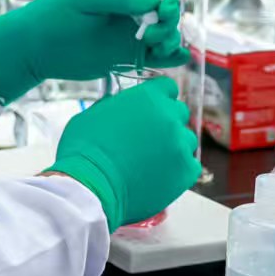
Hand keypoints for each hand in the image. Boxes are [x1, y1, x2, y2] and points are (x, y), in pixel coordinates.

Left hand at [0, 0, 184, 102]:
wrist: (34, 48)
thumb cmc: (55, 14)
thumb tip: (155, 2)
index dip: (168, 1)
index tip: (163, 14)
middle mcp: (132, 9)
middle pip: (168, 13)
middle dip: (169, 23)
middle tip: (153, 36)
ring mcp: (131, 33)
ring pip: (166, 35)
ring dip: (171, 41)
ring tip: (157, 50)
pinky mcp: (127, 56)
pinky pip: (156, 56)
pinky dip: (170, 57)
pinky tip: (172, 58)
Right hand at [47, 77, 201, 230]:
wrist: (91, 187)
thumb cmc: (84, 151)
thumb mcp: (93, 115)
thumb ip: (115, 107)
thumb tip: (121, 110)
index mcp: (148, 98)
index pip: (168, 88)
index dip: (159, 98)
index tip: (152, 109)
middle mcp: (169, 117)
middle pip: (179, 113)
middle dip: (166, 122)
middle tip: (148, 137)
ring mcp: (180, 145)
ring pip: (186, 140)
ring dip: (174, 146)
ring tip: (152, 160)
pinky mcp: (186, 172)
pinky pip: (190, 166)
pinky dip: (178, 170)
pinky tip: (159, 175)